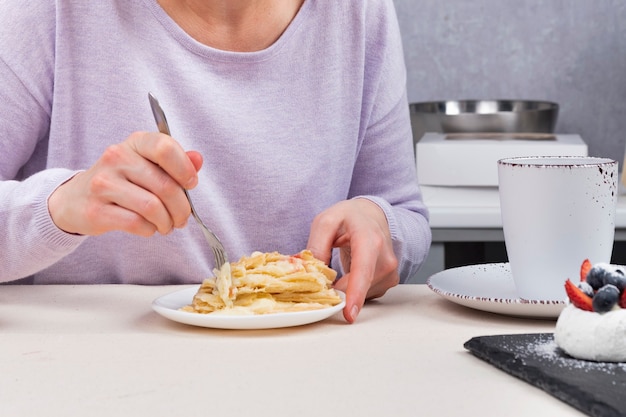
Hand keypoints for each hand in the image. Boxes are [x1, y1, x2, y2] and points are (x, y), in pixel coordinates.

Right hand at [48, 131, 202, 235]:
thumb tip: (198, 159)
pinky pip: (136, 223)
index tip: (191, 184)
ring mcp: (103, 184)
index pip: (165, 147)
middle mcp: (117, 158)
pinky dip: (149, 229)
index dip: (185, 169)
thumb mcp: (147, 164)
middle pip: (165, 186)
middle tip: (182, 218)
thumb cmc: (121, 181)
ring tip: (166, 224)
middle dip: (182, 208)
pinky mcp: (96, 210)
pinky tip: (149, 227)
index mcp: (134, 143)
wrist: (76, 200)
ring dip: (166, 222)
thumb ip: (175, 162)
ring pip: (152, 207)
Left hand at [307, 198, 398, 322]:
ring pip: (362, 293)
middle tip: (325, 277)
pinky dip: (354, 289)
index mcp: (370, 240)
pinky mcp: (388, 282)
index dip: (355, 293)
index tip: (349, 313)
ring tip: (341, 266)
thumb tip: (313, 272)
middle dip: (339, 290)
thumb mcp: (326, 221)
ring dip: (346, 288)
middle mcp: (385, 258)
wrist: (372, 215)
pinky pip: (366, 294)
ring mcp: (390, 272)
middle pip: (360, 287)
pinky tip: (351, 272)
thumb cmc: (350, 217)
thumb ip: (317, 245)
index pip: (363, 270)